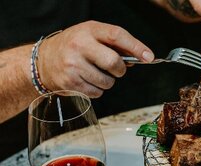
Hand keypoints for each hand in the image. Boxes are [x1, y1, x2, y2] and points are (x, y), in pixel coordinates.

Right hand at [38, 21, 153, 97]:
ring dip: (107, 82)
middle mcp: (79, 45)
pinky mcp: (71, 82)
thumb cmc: (74, 48)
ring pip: (108, 82)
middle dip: (120, 70)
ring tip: (94, 74)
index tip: (149, 57)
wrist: (44, 61)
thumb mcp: (91, 37)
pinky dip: (97, 90)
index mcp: (88, 30)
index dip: (136, 47)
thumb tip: (139, 58)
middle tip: (116, 69)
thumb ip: (114, 45)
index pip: (117, 35)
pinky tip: (86, 81)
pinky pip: (98, 93)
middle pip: (114, 63)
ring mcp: (74, 65)